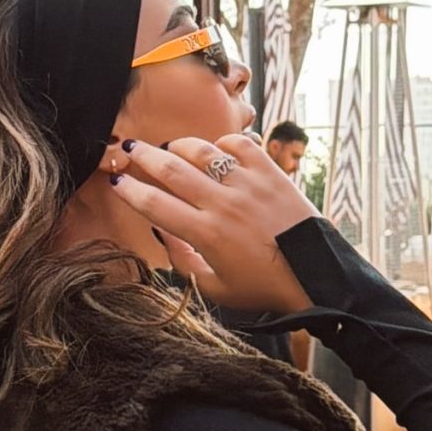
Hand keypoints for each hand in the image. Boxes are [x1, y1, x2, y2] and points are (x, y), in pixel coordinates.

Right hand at [110, 134, 314, 314]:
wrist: (314, 275)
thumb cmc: (263, 287)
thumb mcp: (216, 287)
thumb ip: (184, 261)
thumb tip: (164, 233)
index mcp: (206, 234)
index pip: (155, 205)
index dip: (130, 191)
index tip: (117, 182)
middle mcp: (223, 204)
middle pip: (171, 169)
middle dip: (144, 157)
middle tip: (130, 150)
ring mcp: (248, 185)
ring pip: (203, 151)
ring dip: (181, 146)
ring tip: (172, 148)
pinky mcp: (271, 173)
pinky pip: (240, 144)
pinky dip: (224, 142)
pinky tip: (217, 151)